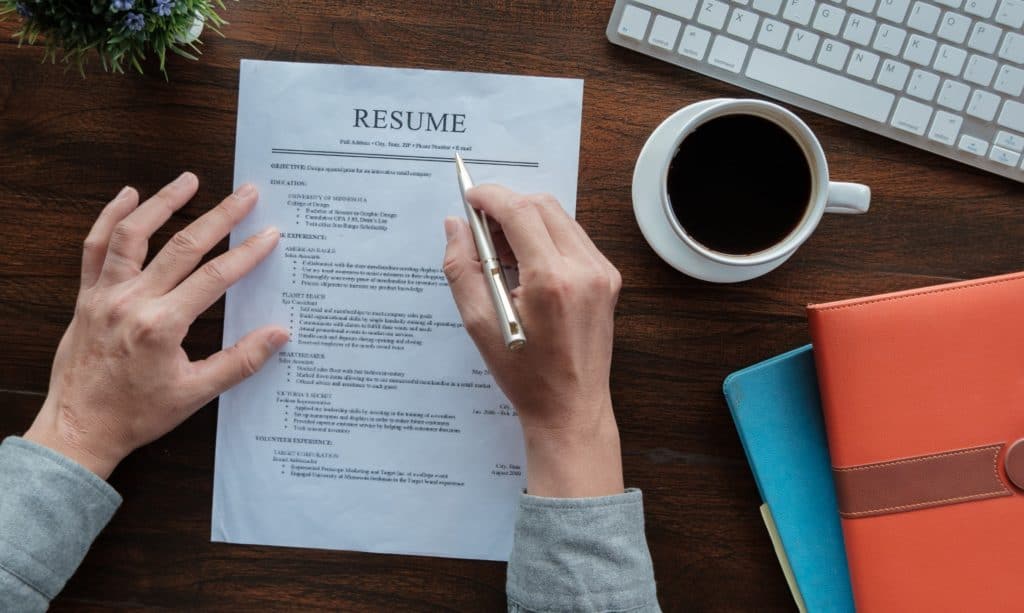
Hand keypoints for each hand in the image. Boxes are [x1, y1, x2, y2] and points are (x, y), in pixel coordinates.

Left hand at [24, 173, 287, 478]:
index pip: (214, 277)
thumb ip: (240, 361)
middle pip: (182, 246)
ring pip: (133, 235)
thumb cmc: (136, 414)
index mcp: (161, 326)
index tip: (269, 233)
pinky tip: (127, 196)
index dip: (247, 253)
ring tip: (189, 180)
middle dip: (219, 216)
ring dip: (163, 203)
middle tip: (246, 193)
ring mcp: (104, 295)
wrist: (78, 428)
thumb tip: (280, 334)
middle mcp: (131, 302)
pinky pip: (93, 248)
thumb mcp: (196, 394)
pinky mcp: (85, 297)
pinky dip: (110, 218)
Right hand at [443, 185, 623, 497]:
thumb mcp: (479, 324)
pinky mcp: (608, 279)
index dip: (490, 197)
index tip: (470, 197)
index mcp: (551, 281)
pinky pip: (574, 238)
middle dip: (507, 205)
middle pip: (543, 206)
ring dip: (527, 219)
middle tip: (480, 226)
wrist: (570, 408)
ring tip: (501, 249)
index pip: (520, 212)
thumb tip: (456, 226)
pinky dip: (546, 237)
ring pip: (560, 218)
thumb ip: (462, 268)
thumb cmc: (525, 375)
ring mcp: (602, 273)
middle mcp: (584, 270)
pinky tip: (526, 262)